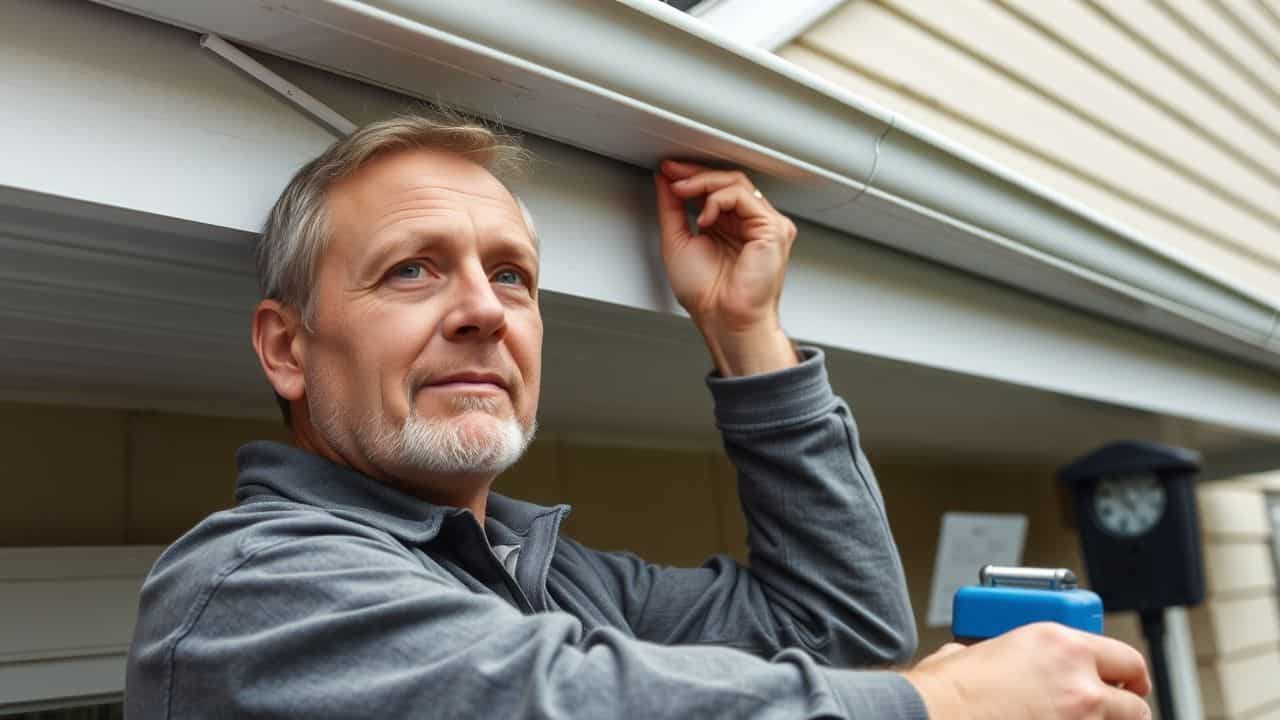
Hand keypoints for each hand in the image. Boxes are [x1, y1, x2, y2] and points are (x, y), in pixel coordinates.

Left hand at [654, 160, 798, 376]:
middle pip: (728, 180)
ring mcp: (764, 225)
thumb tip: (666, 181)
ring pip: (737, 182)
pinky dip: (719, 200)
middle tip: (672, 174)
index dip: (690, 176)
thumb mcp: (677, 241)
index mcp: (731, 227)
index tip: (667, 170)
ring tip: (683, 193)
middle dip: (695, 173)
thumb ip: (672, 209)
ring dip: (703, 183)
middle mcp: (750, 223)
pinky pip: (745, 197)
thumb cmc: (707, 296)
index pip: (715, 188)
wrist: (724, 320)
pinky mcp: (773, 229)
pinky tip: (705, 217)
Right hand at [904, 623, 1150, 719]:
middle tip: (1113, 713)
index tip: (1126, 684)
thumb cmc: (948, 689)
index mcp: (1058, 643)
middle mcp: (1078, 678)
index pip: (1125, 659)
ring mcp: (1079, 717)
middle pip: (1135, 703)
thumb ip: (999, 652)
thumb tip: (986, 660)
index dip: (1130, 676)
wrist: (935, 713)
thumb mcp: (977, 651)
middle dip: (1126, 710)